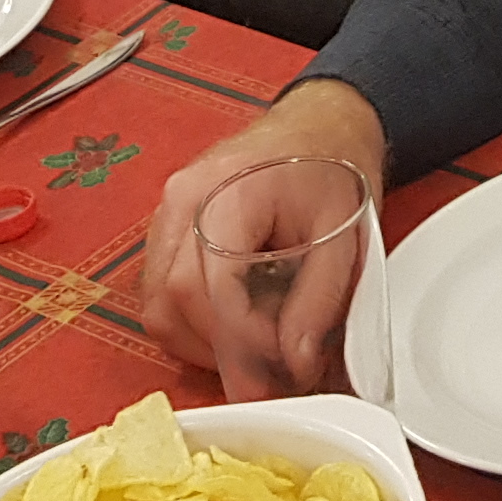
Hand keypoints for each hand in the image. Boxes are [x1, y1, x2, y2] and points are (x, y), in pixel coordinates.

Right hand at [139, 81, 388, 395]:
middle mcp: (183, 199)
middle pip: (171, 303)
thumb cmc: (332, 166)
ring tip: (257, 346)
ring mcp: (167, 211)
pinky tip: (236, 322)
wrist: (319, 125)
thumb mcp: (344, 235)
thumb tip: (295, 365)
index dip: (238, 345)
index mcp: (229, 193)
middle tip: (269, 375)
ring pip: (157, 306)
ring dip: (203, 344)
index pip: (207, 289)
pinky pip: (158, 293)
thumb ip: (318, 304)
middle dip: (219, 353)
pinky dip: (193, 323)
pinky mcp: (165, 227)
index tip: (275, 375)